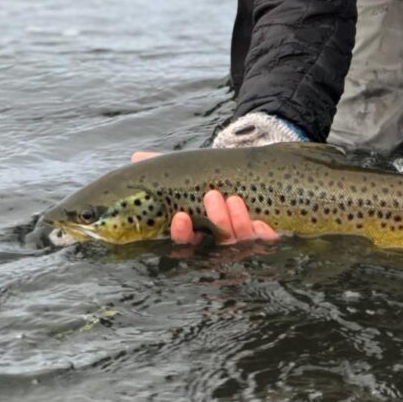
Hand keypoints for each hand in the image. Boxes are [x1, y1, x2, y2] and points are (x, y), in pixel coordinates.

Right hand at [131, 152, 279, 246]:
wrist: (250, 173)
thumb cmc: (212, 178)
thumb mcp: (190, 171)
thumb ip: (164, 165)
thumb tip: (136, 157)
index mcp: (198, 231)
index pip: (187, 242)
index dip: (182, 233)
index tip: (181, 216)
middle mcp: (219, 241)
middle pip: (215, 244)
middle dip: (214, 222)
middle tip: (212, 196)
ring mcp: (243, 240)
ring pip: (238, 240)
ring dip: (236, 221)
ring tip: (233, 198)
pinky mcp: (266, 236)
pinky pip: (266, 242)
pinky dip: (263, 234)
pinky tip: (260, 221)